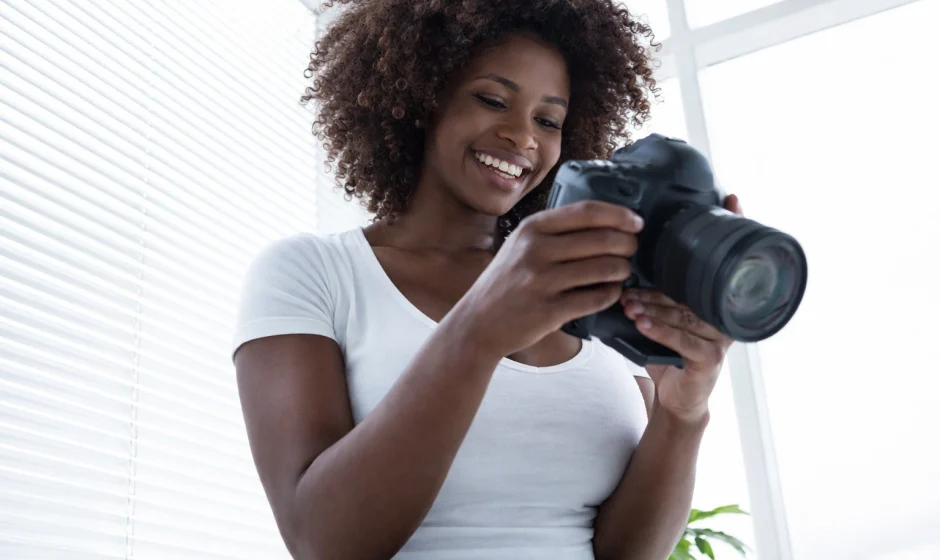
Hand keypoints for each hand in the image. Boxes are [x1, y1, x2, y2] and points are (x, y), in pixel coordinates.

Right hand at [453, 200, 643, 358]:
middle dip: (628, 245)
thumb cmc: (506, 282)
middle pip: (603, 239)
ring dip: (623, 271)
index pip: (587, 212)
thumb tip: (606, 220)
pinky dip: (611, 295)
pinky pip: (597, 298)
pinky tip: (610, 293)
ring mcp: (542, 281)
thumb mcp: (520, 245)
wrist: (477, 323)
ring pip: (605, 269)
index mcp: (532, 228)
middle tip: (632, 250)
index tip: (636, 222)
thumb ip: (554, 231)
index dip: (619, 215)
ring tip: (622, 273)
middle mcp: (536, 250)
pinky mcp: (549, 310)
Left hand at [619, 194, 744, 421]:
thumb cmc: (670, 349)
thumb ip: (659, 286)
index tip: (729, 200)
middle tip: (632, 271)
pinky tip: (641, 321)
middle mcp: (722, 313)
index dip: (729, 229)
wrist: (676, 397)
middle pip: (695, 286)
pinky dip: (659, 330)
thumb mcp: (665, 312)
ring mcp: (719, 337)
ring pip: (683, 313)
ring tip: (628, 298)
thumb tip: (631, 250)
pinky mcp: (708, 360)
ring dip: (654, 304)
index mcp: (715, 297)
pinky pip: (681, 340)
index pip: (722, 260)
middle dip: (664, 278)